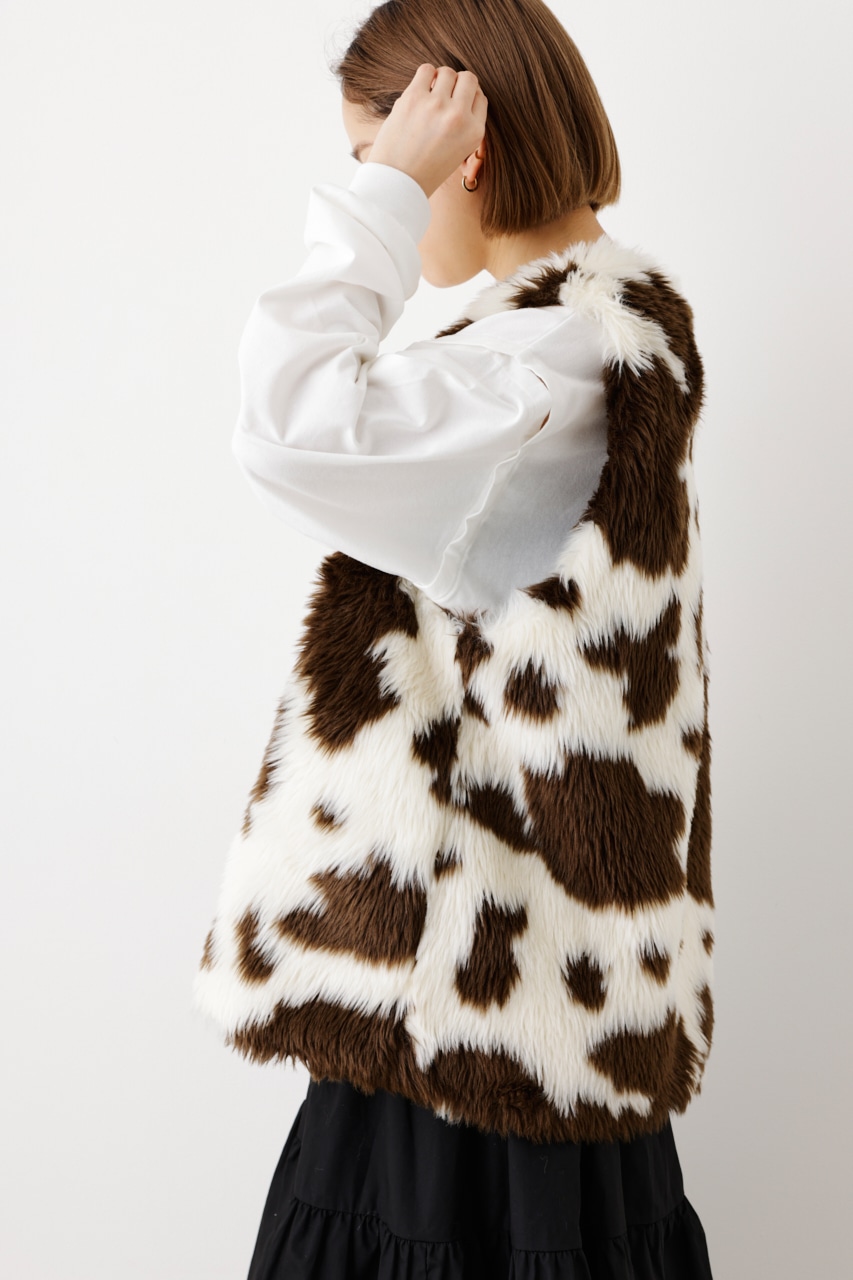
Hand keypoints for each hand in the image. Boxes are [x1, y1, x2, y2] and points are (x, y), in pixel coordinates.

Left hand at [366, 64, 487, 198]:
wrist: (398, 182)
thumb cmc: (426, 171)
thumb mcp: (459, 153)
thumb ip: (465, 125)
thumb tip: (463, 94)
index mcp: (474, 132)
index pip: (481, 98)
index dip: (469, 97)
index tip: (457, 103)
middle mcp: (459, 116)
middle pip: (468, 79)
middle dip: (458, 85)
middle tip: (445, 98)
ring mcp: (436, 105)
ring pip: (448, 72)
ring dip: (440, 79)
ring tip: (431, 95)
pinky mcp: (414, 98)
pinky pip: (426, 70)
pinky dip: (425, 76)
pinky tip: (421, 90)